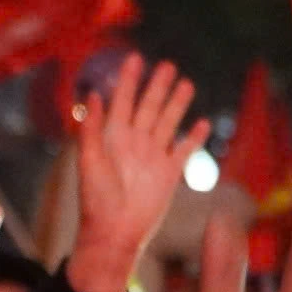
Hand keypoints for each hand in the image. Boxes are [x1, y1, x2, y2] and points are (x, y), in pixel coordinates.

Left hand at [72, 55, 209, 291]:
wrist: (115, 233)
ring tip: (186, 83)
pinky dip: (194, 137)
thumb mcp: (89, 162)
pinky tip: (202, 121)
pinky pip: (184, 150)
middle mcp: (134, 143)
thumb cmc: (96, 200)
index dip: (128, 81)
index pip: (123, 102)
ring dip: (177, 104)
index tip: (135, 58)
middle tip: (167, 64)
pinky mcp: (169, 173)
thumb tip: (91, 96)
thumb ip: (91, 130)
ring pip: (168, 122)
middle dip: (157, 86)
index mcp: (113, 138)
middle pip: (149, 107)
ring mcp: (153, 157)